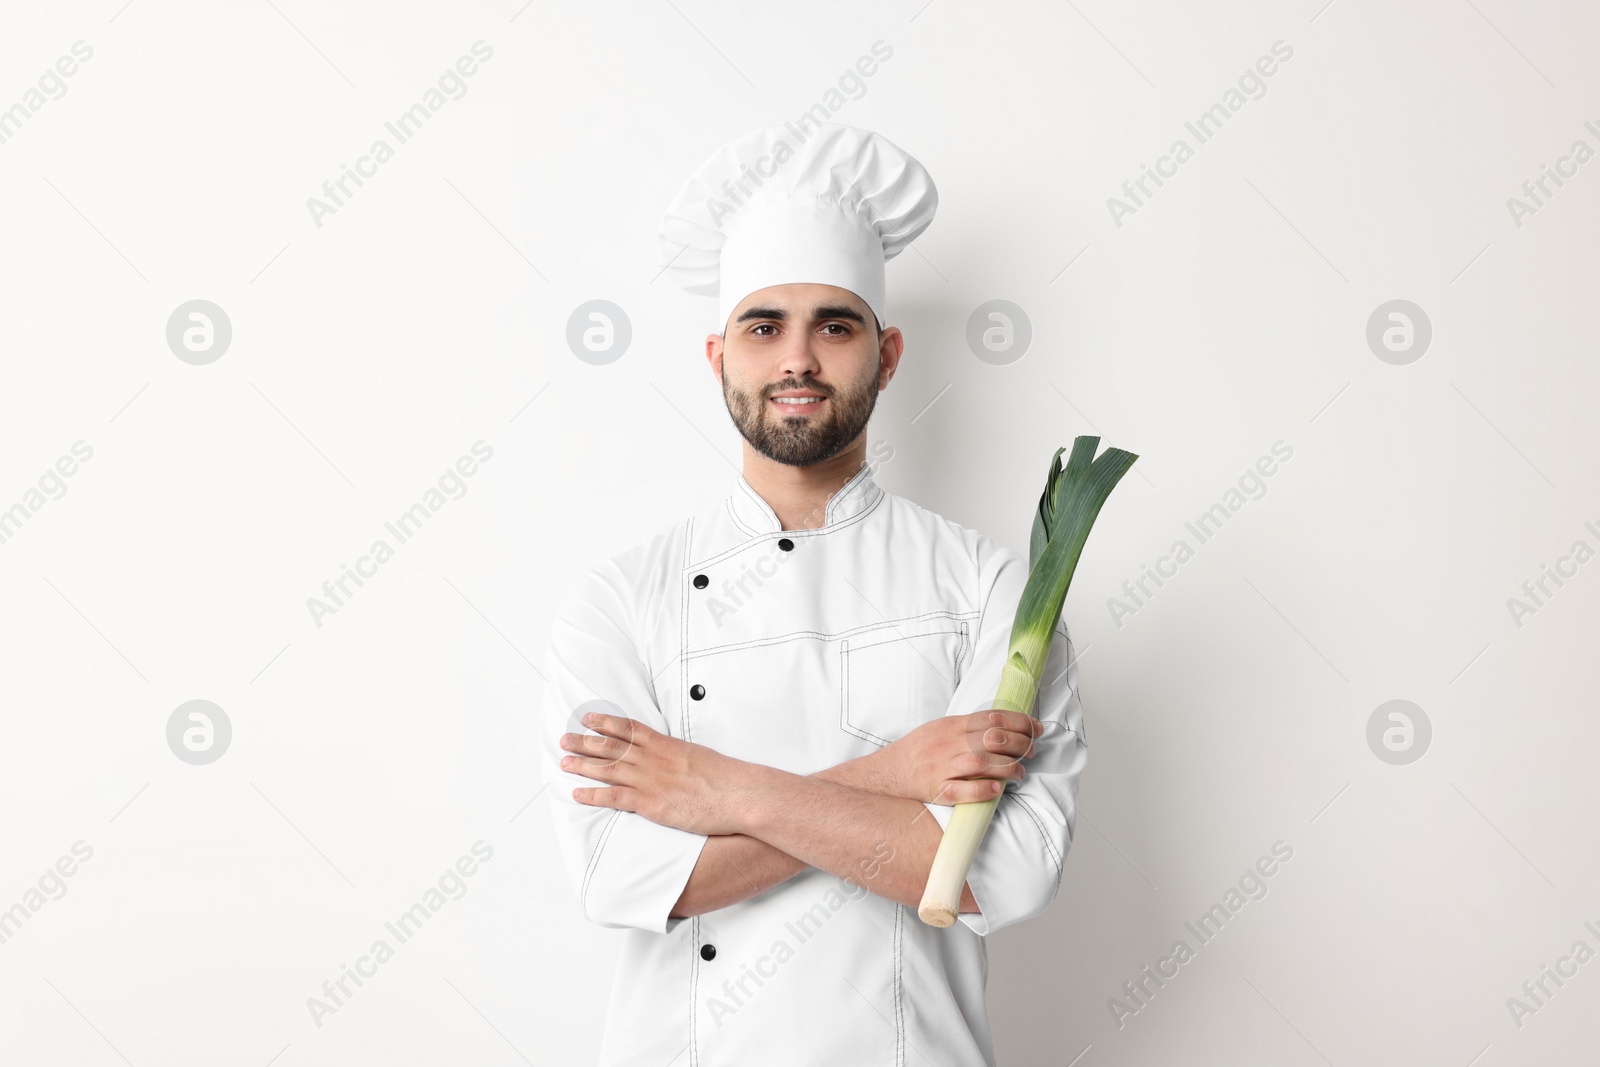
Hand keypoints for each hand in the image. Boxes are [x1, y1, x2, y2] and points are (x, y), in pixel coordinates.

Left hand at [557, 710, 752, 835]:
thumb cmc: (726, 778)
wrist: (737, 793)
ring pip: (608, 769)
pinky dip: (594, 795)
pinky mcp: (650, 802)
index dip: (606, 722)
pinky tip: (579, 794)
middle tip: (565, 739)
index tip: (589, 718)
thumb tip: (676, 760)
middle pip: (612, 746)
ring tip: (564, 763)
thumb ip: (681, 757)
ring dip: (583, 765)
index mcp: (666, 745)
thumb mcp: (700, 757)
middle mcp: (654, 759)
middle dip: (585, 742)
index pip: (629, 728)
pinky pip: (615, 797)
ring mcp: (650, 780)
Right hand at [868, 709, 1040, 805]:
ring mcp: (943, 766)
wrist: (888, 772)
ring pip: (982, 763)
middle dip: (1020, 744)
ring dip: (1008, 768)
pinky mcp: (937, 789)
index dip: (1020, 722)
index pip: (993, 718)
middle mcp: (948, 743)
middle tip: (1032, 751)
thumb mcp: (940, 728)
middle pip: (993, 739)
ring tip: (1021, 773)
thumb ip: (967, 726)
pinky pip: (962, 790)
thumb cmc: (918, 751)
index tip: (1036, 728)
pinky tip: (997, 789)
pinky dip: (982, 789)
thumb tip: (1002, 725)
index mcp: (951, 725)